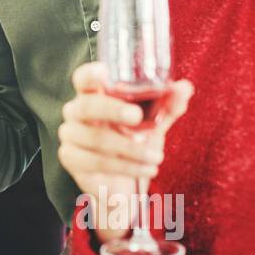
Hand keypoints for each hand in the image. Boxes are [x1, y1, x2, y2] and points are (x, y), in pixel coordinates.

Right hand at [58, 62, 193, 241]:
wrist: (123, 182)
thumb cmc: (134, 141)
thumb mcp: (154, 122)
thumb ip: (168, 105)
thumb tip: (184, 88)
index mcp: (93, 94)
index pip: (83, 78)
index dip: (90, 74)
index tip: (104, 72)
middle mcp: (76, 111)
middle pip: (86, 106)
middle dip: (113, 109)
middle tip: (136, 116)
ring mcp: (70, 135)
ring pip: (96, 138)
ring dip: (131, 148)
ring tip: (157, 156)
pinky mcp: (71, 159)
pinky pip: (98, 161)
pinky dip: (127, 166)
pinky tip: (147, 168)